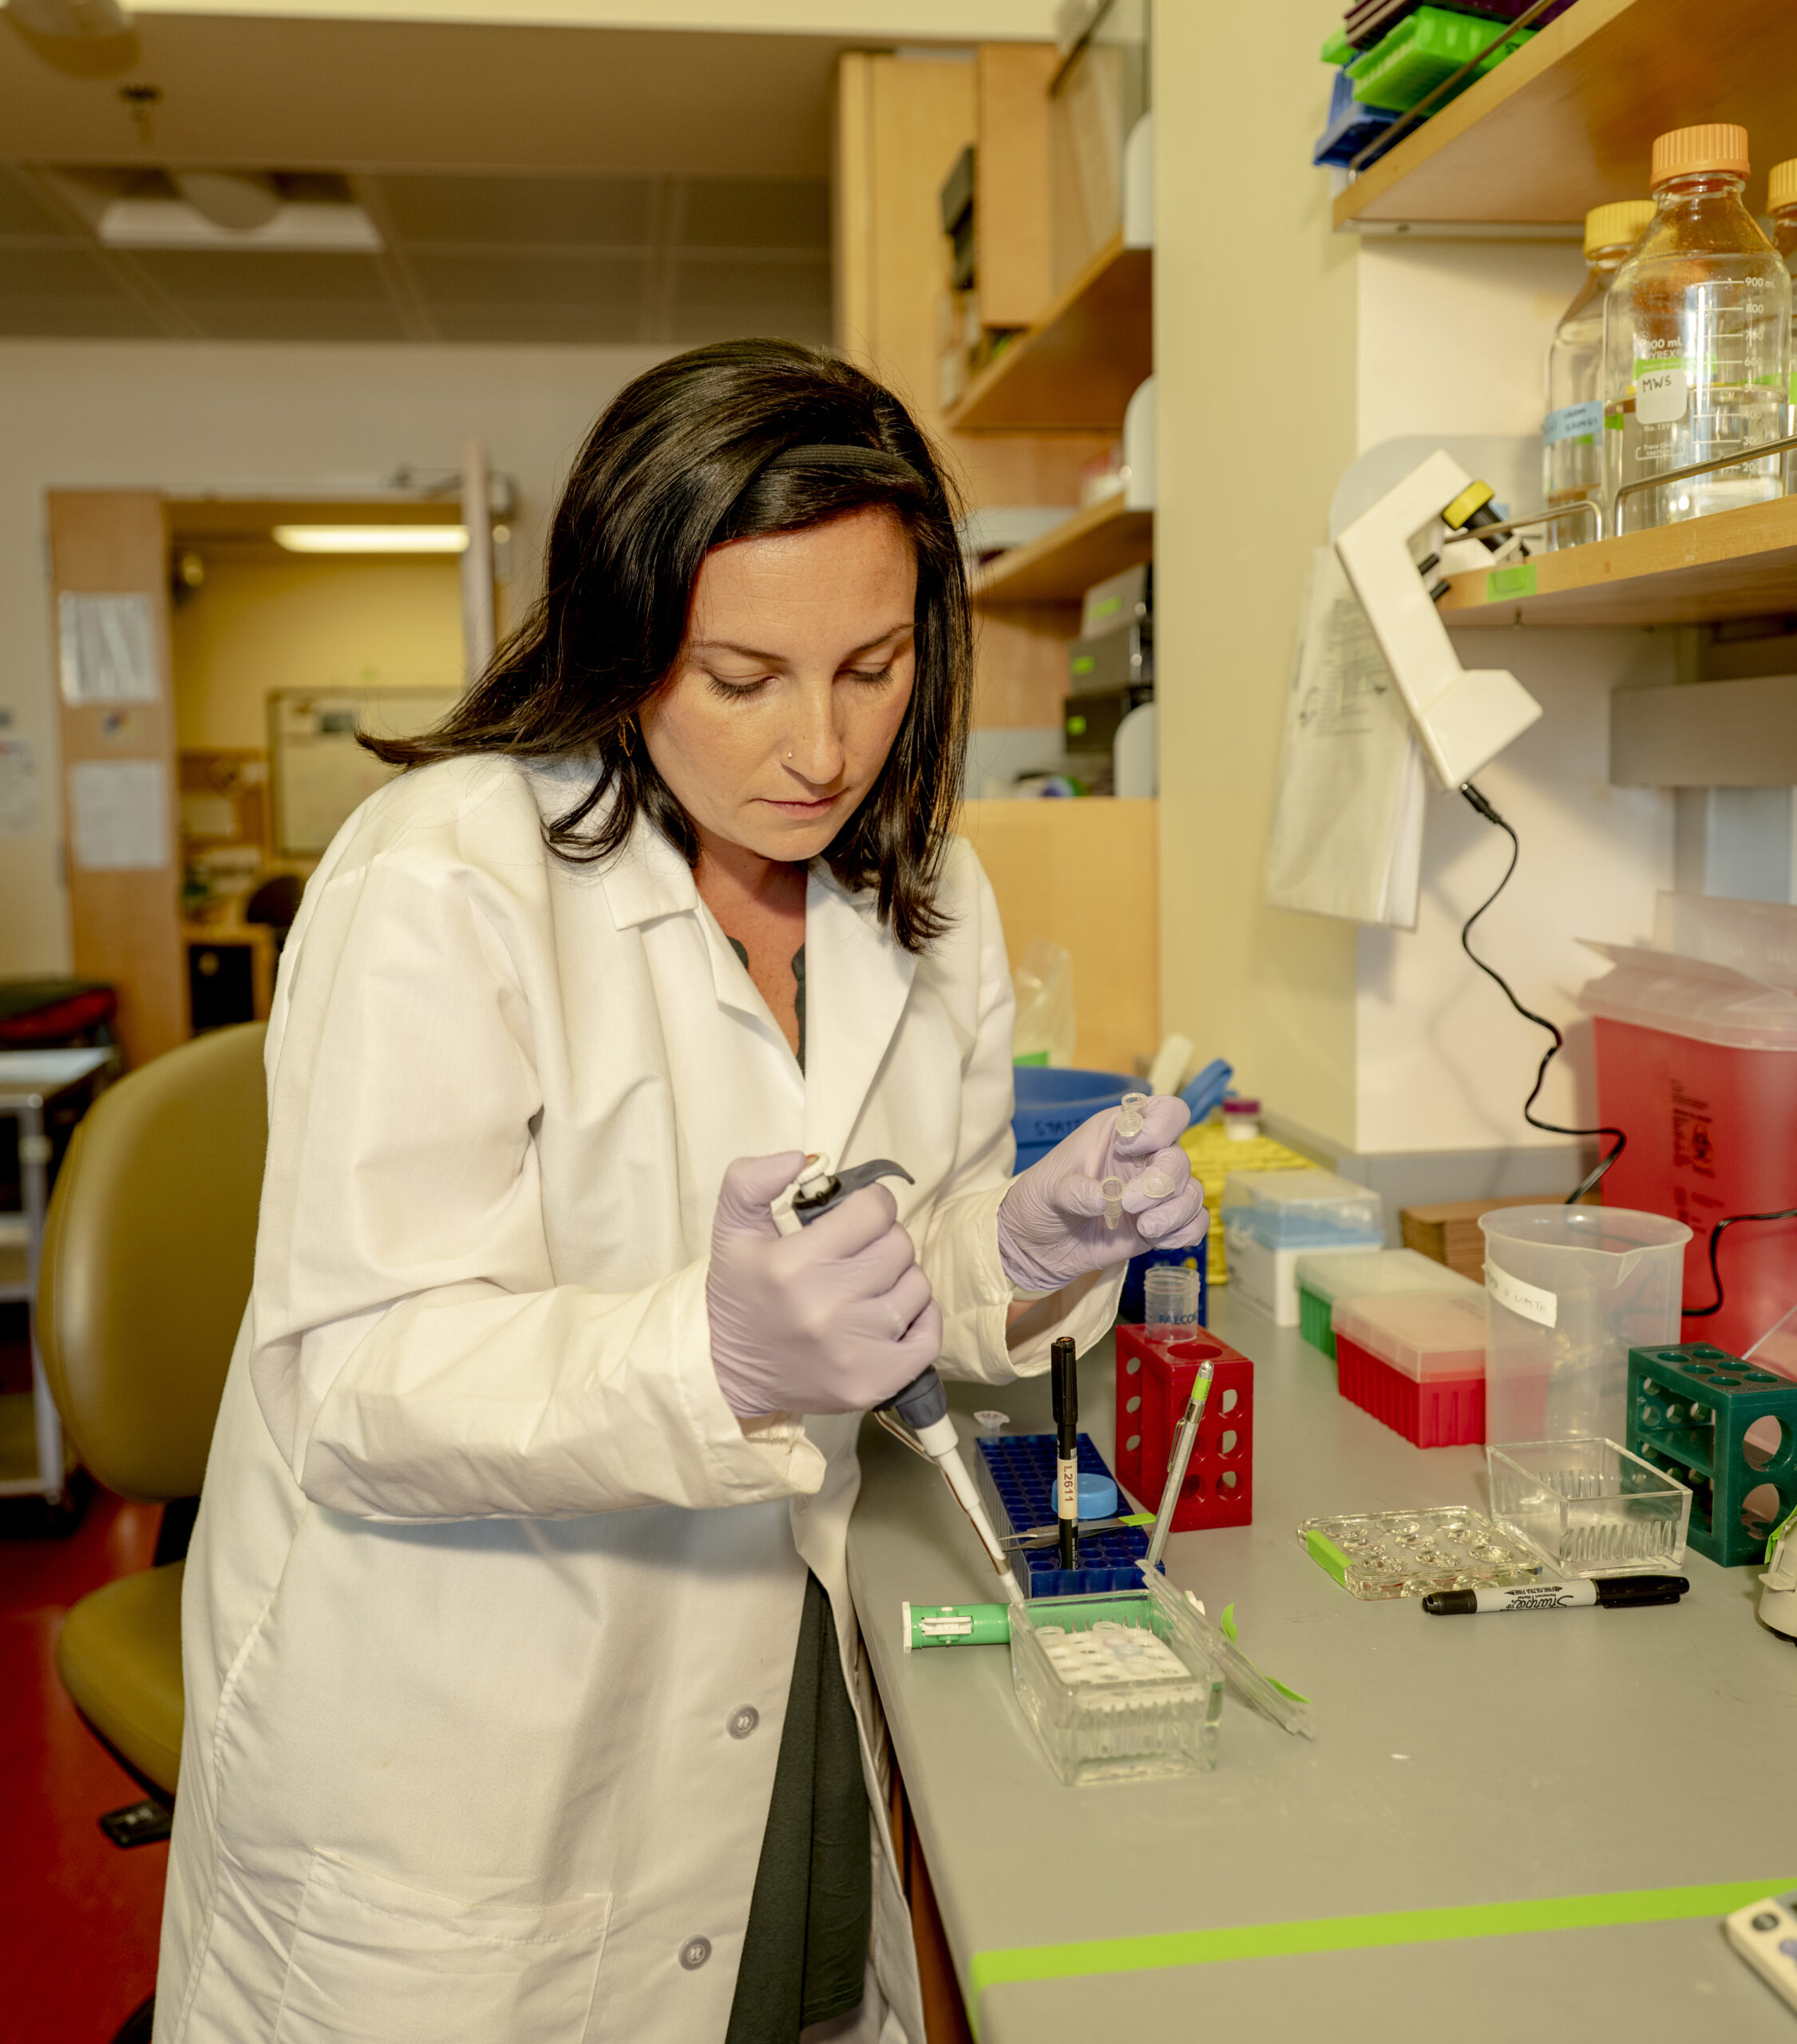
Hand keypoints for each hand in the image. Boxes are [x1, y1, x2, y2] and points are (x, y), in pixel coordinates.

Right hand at [707, 1151, 942, 1417]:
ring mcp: (855, 1350)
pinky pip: (929, 1335)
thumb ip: (751, 1180)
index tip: (857, 1217)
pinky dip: (920, 1320)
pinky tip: (891, 1315)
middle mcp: (827, 1307)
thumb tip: (801, 1157)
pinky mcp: (875, 1382)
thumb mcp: (731, 1229)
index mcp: (795, 1264)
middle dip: (883, 1241)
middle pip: (899, 1246)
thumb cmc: (741, 1295)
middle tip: (858, 1254)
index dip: (870, 1205)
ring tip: (868, 1287)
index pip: (874, 1210)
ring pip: (917, 1287)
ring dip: (899, 1280)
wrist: (731, 1374)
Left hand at [997, 1096, 1207, 1293]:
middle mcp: (1145, 1159)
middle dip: (1162, 1183)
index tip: (1128, 1148)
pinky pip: (1194, 1223)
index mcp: (1120, 1132)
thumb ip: (1075, 1190)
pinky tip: (1158, 1241)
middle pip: (1180, 1159)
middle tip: (1129, 1203)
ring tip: (1146, 1228)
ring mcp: (1154, 1194)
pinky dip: (1185, 1232)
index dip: (1161, 1126)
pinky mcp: (1159, 1225)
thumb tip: (1107, 1199)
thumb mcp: (1047, 1187)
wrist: (1035, 1247)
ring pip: (1192, 1192)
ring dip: (1176, 1212)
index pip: (1167, 1111)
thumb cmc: (1040, 1201)